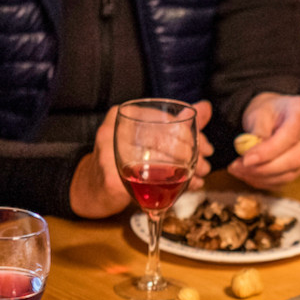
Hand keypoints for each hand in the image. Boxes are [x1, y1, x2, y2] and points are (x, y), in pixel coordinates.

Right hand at [70, 101, 213, 217]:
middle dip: (193, 155)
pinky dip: (172, 190)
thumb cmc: (124, 160)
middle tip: (205, 166)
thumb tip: (205, 108)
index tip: (207, 148)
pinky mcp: (111, 179)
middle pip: (164, 142)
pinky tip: (184, 191)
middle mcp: (115, 131)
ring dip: (186, 173)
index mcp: (125, 115)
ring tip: (198, 178)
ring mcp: (109, 154)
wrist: (93, 187)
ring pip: (158, 163)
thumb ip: (178, 123)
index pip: (167, 121)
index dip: (193, 136)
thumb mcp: (151, 137)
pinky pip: (147, 186)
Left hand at [229, 93, 299, 188]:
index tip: (247, 160)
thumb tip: (252, 158)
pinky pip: (284, 180)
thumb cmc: (267, 111)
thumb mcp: (258, 112)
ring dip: (261, 177)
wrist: (274, 116)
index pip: (289, 137)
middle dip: (263, 168)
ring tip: (239, 170)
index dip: (268, 152)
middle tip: (239, 166)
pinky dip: (264, 181)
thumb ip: (257, 133)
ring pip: (289, 174)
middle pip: (293, 159)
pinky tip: (248, 174)